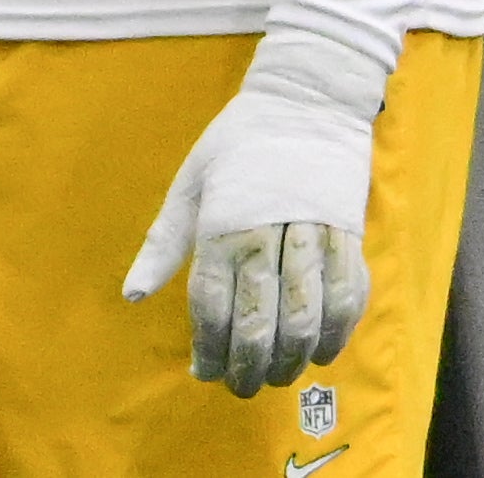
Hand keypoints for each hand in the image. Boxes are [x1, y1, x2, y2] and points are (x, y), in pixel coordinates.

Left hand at [122, 28, 388, 394]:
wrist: (307, 95)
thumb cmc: (239, 139)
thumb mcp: (191, 180)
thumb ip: (165, 241)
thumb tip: (134, 295)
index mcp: (222, 222)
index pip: (211, 304)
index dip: (207, 347)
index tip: (203, 370)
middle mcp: (267, 232)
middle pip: (258, 320)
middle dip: (248, 367)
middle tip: (241, 387)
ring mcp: (313, 233)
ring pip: (305, 315)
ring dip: (291, 358)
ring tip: (278, 376)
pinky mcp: (349, 231)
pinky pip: (348, 293)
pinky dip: (338, 330)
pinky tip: (322, 351)